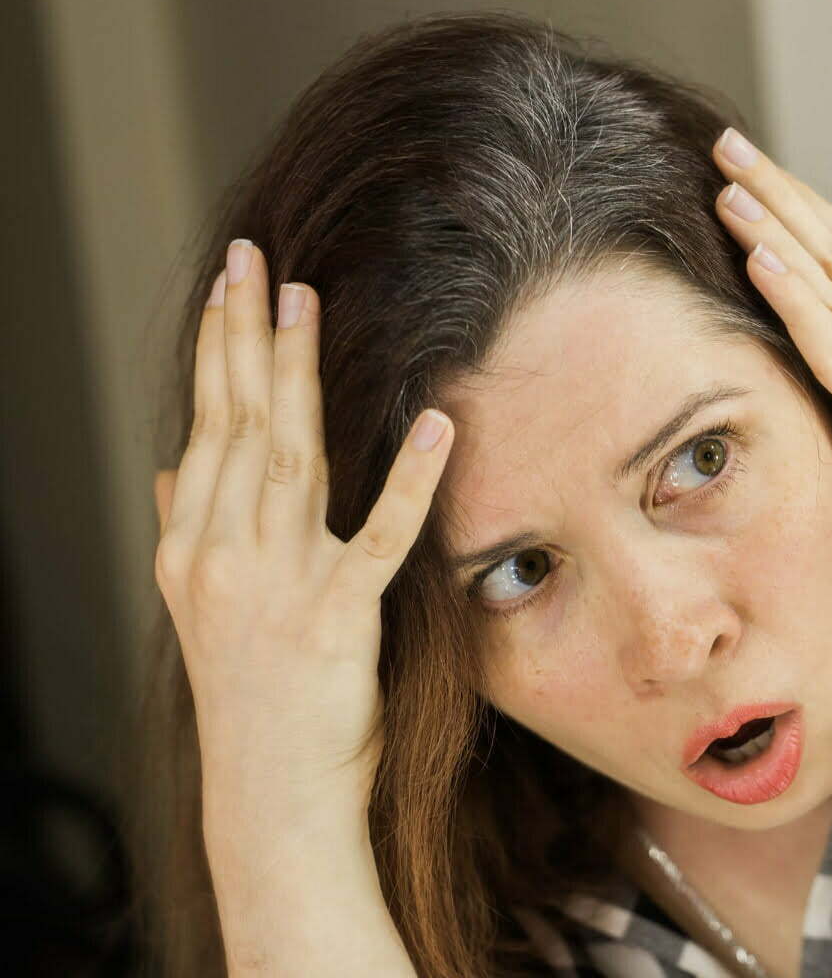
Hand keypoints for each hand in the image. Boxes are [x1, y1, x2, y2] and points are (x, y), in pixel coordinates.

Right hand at [153, 240, 452, 833]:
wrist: (269, 795)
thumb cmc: (249, 698)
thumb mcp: (200, 611)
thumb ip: (187, 533)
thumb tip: (171, 472)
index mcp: (190, 549)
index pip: (205, 426)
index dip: (220, 350)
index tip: (233, 285)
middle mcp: (222, 556)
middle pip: (237, 424)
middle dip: (247, 335)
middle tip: (258, 260)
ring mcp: (277, 585)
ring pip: (289, 458)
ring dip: (299, 376)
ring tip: (311, 305)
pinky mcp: (338, 618)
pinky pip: (379, 535)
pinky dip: (410, 478)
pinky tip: (436, 424)